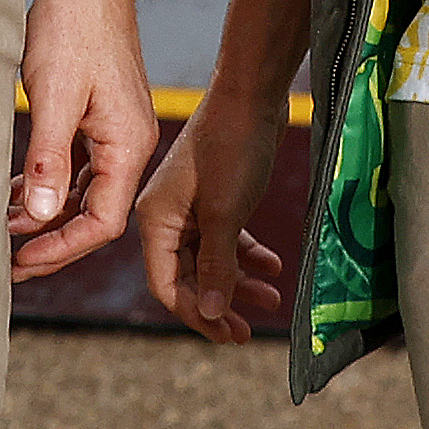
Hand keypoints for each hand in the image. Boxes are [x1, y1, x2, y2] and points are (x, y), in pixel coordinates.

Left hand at [6, 0, 151, 281]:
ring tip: (4, 232)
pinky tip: (16, 192)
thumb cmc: (73, 24)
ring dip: (47, 213)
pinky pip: (77, 163)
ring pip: (84, 190)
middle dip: (51, 240)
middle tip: (8, 262)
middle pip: (94, 213)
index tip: (22, 261)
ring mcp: (114, 127)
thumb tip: (41, 217)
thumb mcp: (53, 94)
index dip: (62, 249)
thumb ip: (47, 159)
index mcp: (127, 144)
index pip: (103, 222)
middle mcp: (128, 142)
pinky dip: (49, 182)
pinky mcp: (98, 113)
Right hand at [133, 91, 288, 343]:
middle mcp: (167, 216)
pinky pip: (226, 238)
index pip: (166, 284)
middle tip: (247, 332)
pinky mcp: (215, 197)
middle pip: (188, 276)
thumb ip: (216, 266)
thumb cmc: (231, 147)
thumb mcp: (224, 213)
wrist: (252, 95)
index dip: (196, 313)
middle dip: (220, 303)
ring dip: (239, 282)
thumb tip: (213, 313)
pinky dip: (247, 254)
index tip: (228, 333)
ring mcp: (192, 207)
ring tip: (271, 299)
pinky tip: (273, 265)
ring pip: (211, 260)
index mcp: (155, 220)